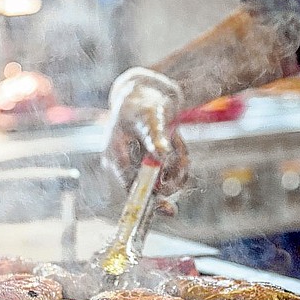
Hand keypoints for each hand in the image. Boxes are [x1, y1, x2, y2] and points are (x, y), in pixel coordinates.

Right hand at [102, 67, 189, 214]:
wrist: (147, 90)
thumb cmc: (143, 101)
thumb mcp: (150, 117)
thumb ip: (155, 137)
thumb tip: (162, 157)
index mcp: (114, 155)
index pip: (130, 186)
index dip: (150, 199)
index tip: (169, 210)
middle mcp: (123, 163)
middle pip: (150, 187)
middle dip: (172, 176)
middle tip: (184, 160)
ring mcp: (137, 163)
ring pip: (164, 180)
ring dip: (179, 166)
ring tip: (180, 143)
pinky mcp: (150, 161)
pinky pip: (169, 171)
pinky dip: (179, 159)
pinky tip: (178, 141)